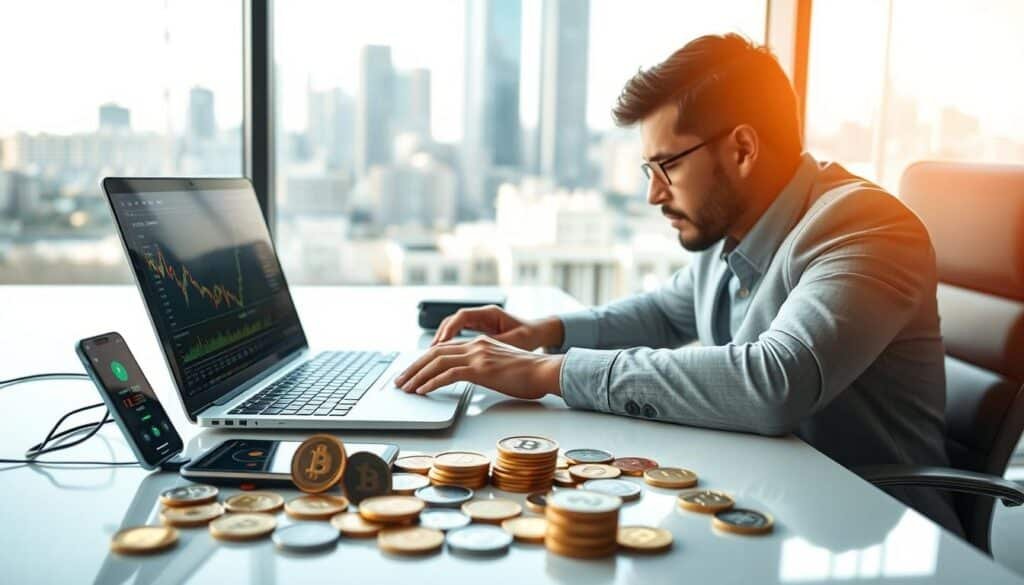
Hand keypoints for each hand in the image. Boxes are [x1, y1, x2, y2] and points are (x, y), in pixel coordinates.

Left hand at [394, 335, 562, 397]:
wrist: (546, 371)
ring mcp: (478, 355)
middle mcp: (475, 345)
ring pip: (437, 362)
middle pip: (434, 353)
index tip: (411, 372)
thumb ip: (483, 368)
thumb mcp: (501, 367)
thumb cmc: (529, 374)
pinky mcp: (481, 369)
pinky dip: (432, 383)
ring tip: (406, 388)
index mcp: (479, 343)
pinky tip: (423, 391)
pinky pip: (449, 374)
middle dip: (413, 368)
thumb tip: (471, 377)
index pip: (443, 349)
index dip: (423, 361)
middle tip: (400, 381)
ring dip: (417, 376)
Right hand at [431, 305, 563, 350]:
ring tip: (431, 356)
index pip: (462, 317)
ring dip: (441, 341)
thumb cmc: (530, 335)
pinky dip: (449, 344)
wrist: (540, 333)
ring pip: (453, 328)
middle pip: (452, 322)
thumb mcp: (514, 341)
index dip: (449, 330)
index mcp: (490, 313)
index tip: (440, 343)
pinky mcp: (479, 331)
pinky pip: (459, 335)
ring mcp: (480, 322)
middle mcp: (482, 315)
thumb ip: (495, 344)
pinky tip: (443, 356)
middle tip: (430, 352)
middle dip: (439, 336)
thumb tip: (478, 353)